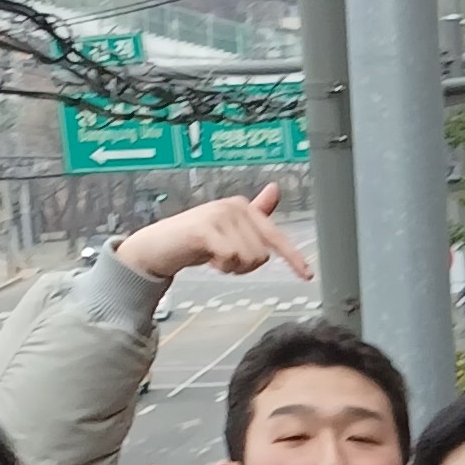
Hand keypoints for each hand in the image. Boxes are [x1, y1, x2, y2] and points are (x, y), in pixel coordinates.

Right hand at [117, 182, 311, 292]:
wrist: (159, 246)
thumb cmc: (196, 239)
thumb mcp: (230, 228)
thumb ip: (254, 211)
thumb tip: (275, 189)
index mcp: (245, 207)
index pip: (276, 237)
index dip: (293, 257)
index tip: (306, 275)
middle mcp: (235, 207)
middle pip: (262, 255)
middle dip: (244, 266)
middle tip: (222, 259)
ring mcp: (220, 216)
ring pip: (247, 259)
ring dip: (231, 267)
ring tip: (214, 257)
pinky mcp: (205, 229)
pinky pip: (231, 258)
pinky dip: (221, 266)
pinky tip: (208, 258)